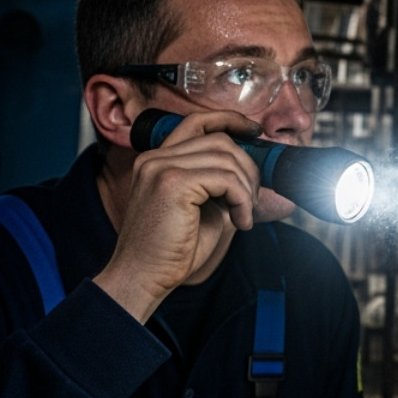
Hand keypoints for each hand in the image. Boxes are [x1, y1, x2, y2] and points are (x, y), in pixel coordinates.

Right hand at [94, 111, 262, 322]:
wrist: (142, 278)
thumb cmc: (171, 250)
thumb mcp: (202, 208)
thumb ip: (220, 184)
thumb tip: (254, 171)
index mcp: (158, 161)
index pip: (197, 122)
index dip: (229, 120)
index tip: (254, 130)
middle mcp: (155, 158)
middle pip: (220, 140)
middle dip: (248, 167)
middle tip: (252, 198)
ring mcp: (161, 168)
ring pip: (227, 159)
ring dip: (247, 189)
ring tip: (244, 215)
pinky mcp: (172, 184)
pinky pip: (226, 179)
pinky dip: (242, 200)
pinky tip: (240, 222)